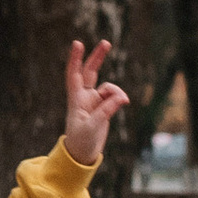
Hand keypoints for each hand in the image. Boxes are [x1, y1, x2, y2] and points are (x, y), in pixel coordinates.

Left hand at [62, 37, 128, 168]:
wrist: (82, 154)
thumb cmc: (81, 141)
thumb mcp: (93, 127)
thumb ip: (107, 111)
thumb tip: (122, 98)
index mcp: (76, 99)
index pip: (74, 75)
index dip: (75, 59)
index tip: (78, 44)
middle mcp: (84, 96)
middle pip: (90, 71)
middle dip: (97, 57)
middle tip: (106, 42)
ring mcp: (94, 101)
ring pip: (108, 87)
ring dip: (116, 92)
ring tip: (122, 101)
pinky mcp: (103, 107)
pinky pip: (114, 97)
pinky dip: (119, 98)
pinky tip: (123, 102)